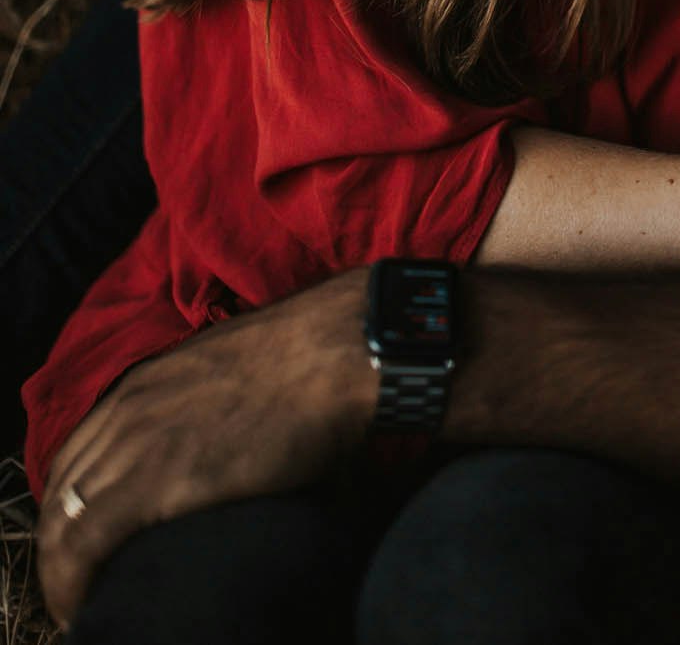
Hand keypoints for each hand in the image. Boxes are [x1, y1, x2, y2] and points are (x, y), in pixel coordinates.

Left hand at [35, 270, 372, 630]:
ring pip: (63, 521)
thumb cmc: (308, 365)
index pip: (74, 456)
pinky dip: (72, 582)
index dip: (72, 507)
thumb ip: (209, 407)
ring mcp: (137, 441)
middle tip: (85, 586)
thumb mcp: (234, 376)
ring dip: (63, 572)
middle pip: (61, 490)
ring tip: (82, 607)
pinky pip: (83, 543)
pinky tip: (82, 608)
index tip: (88, 547)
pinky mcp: (155, 479)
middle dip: (62, 544)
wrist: (337, 352)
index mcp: (144, 383)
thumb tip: (234, 445)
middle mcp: (127, 408)